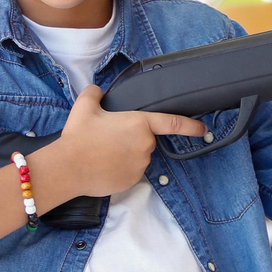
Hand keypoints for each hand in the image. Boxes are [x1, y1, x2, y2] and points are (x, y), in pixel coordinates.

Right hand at [54, 85, 208, 196]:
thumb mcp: (85, 106)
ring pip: (138, 156)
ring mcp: (140, 165)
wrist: (68, 168)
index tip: (203, 129)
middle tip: (108, 139)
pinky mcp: (132, 180)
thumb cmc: (78, 137)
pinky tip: (104, 165)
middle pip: (145, 140)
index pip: (173, 123)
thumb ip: (95, 93)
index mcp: (139, 124)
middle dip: (131, 139)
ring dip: (126, 154)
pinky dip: (120, 168)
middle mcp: (145, 145)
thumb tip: (97, 91)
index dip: (191, 126)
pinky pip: (130, 171)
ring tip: (102, 153)